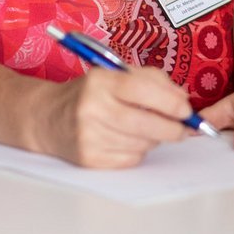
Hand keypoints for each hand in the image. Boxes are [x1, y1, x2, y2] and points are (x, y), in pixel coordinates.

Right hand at [41, 67, 192, 167]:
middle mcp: (91, 108)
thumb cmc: (91, 93)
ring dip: (154, 139)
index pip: (141, 90)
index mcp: (101, 81)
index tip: (186, 110)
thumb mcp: (118, 74)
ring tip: (145, 129)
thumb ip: (153, 80)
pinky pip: (130, 159)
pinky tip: (127, 140)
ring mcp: (88, 136)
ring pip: (141, 144)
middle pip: (144, 124)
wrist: (47, 117)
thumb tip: (182, 99)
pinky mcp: (89, 159)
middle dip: (172, 128)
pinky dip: (138, 151)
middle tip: (182, 128)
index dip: (170, 102)